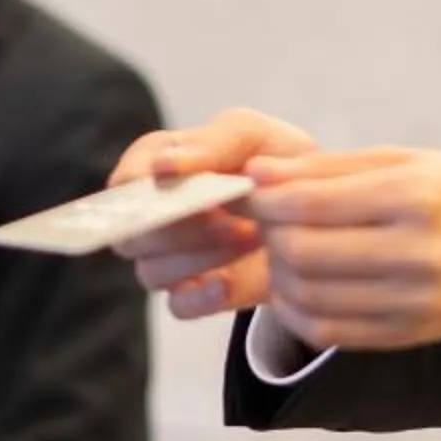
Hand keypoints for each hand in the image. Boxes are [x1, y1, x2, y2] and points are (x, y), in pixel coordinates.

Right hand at [108, 108, 316, 320]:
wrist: (315, 212)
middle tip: (229, 215)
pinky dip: (201, 297)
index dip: (139, 182)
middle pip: (132, 233)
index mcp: (158, 166)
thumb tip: (163, 167)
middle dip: (178, 225)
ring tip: (250, 238)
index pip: (125, 179)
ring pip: (152, 271)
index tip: (170, 179)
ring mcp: (170, 260)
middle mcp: (155, 216)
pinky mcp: (195, 295)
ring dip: (199, 257)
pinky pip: (179, 305)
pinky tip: (228, 283)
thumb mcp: (253, 135)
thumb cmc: (272, 163)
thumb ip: (211, 143)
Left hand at [245, 148, 440, 352]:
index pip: (311, 203)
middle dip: (270, 235)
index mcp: (415, 196)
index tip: (255, 191)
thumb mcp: (410, 160)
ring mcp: (412, 300)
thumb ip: (332, 167)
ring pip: (308, 295)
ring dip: (280, 272)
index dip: (267, 199)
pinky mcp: (408, 334)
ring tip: (288, 250)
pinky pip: (328, 330)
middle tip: (270, 221)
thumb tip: (260, 172)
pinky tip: (301, 286)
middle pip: (302, 252)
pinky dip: (298, 309)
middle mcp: (415, 252)